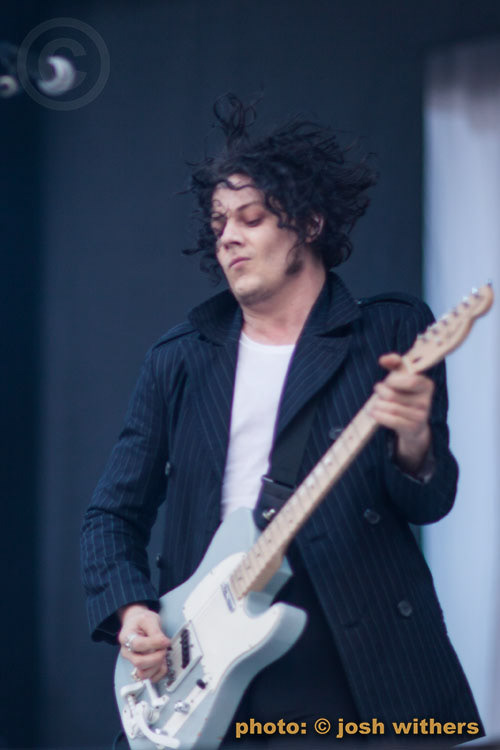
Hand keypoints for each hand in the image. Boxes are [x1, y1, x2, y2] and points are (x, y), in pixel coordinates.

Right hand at [118, 603, 169, 682]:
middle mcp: (127, 652)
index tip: (165, 640)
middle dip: (156, 657)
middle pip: (139, 663)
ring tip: (161, 654)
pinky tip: (162, 662)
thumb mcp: (149, 619)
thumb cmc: (141, 621)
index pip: (138, 645)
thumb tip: (164, 643)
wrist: (136, 623)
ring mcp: (132, 661)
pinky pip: (150, 678)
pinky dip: (159, 672)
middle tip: (163, 649)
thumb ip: (156, 632)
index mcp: (126, 637)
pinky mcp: (140, 668)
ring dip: (157, 666)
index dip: (154, 644)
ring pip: (143, 673)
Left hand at [370, 353, 433, 472]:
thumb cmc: (405, 396)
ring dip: (377, 404)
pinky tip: (374, 412)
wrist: (414, 426)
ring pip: (390, 408)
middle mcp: (426, 401)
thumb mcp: (402, 377)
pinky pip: (392, 420)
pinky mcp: (413, 428)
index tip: (388, 381)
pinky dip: (379, 415)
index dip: (394, 380)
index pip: (411, 381)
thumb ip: (394, 363)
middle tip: (378, 390)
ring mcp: (421, 416)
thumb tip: (383, 359)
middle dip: (381, 392)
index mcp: (427, 385)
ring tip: (375, 402)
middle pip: (394, 395)